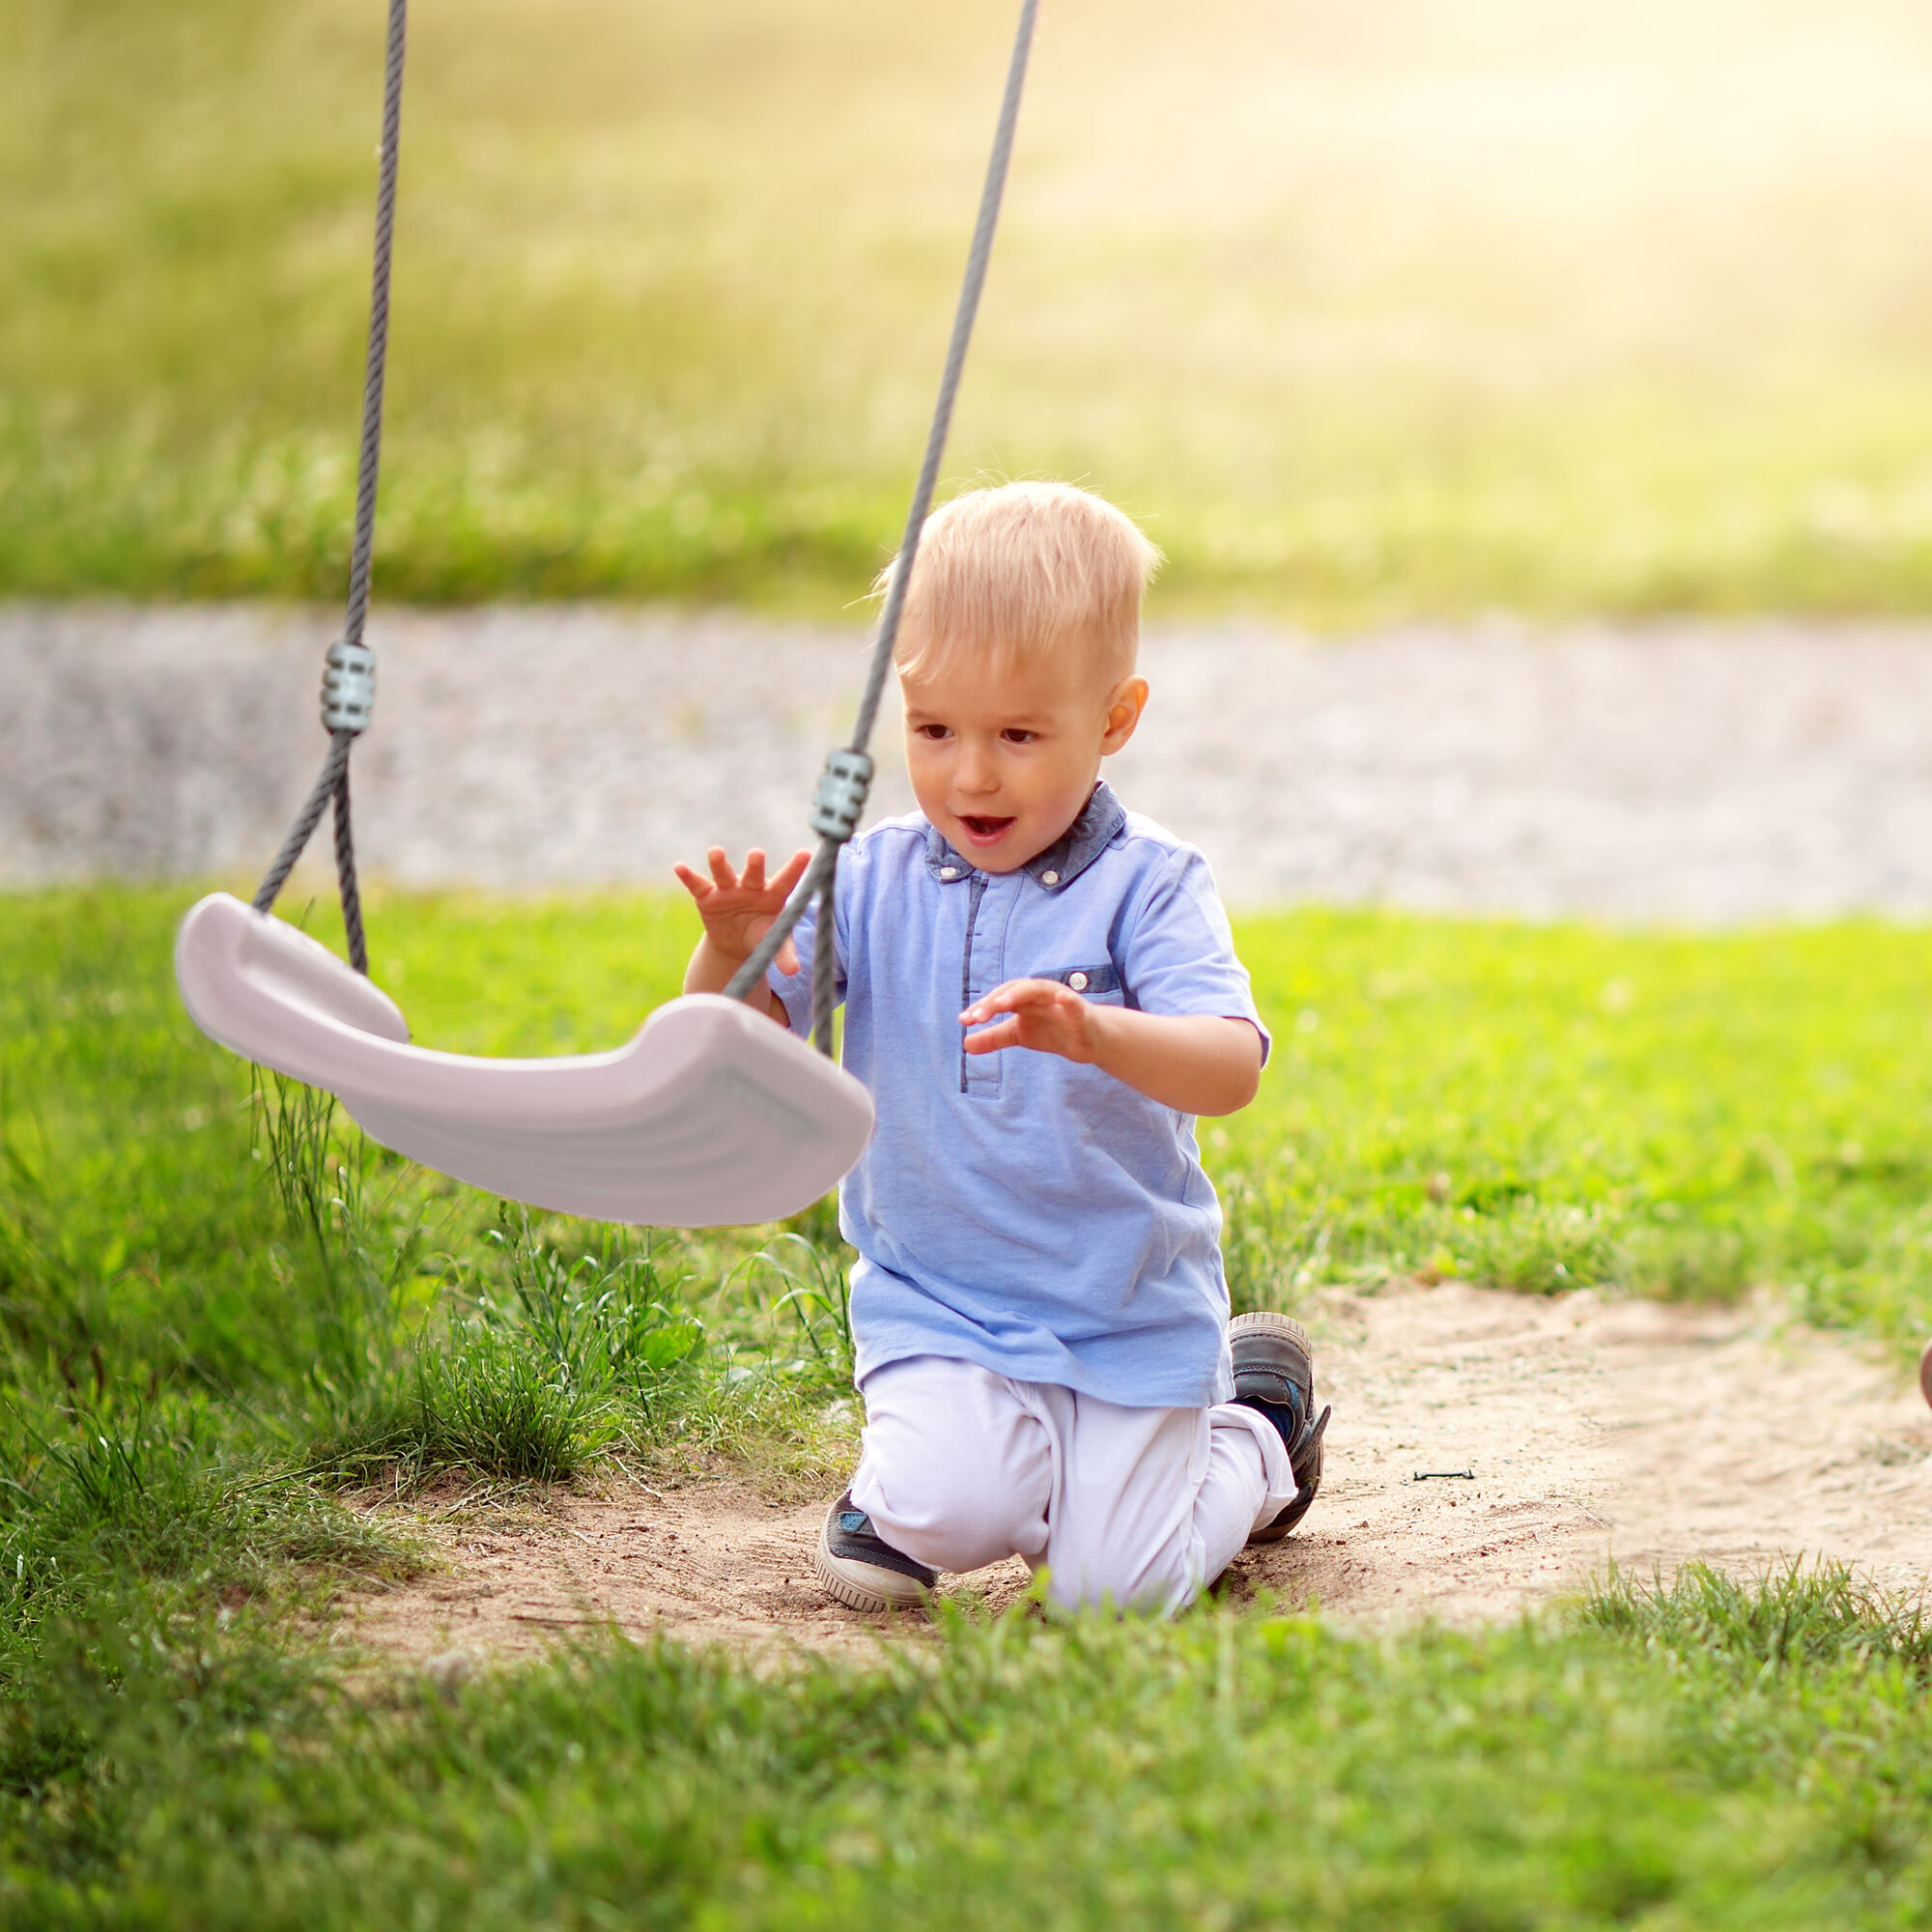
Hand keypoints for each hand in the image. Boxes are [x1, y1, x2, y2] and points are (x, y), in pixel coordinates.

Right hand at [673, 846, 809, 974]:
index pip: (787, 880)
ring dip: (719, 864)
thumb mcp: (773, 943)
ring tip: (715, 852)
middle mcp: (751, 887)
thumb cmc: (762, 935)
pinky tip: (679, 867)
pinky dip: (688, 877)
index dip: (795, 868)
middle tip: (757, 854)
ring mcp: (729, 889)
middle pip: (754, 874)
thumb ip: (784, 954)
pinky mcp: (707, 897)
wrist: (737, 942)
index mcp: (774, 894)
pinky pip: (697, 885)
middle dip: (755, 865)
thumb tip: (794, 971)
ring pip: (723, 874)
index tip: (806, 854)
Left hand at [961, 978, 1100, 1061]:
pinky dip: (1068, 1000)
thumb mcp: (1019, 1035)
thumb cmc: (1053, 1030)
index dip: (983, 1007)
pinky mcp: (1080, 1015)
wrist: (1090, 1040)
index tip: (965, 1020)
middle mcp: (1040, 995)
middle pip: (1015, 991)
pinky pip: (1074, 1005)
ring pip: (1040, 991)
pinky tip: (1062, 997)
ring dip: (1020, 994)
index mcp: (1024, 998)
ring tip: (1002, 1003)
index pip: (1000, 998)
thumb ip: (994, 1037)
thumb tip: (965, 1044)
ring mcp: (1060, 1002)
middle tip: (977, 1016)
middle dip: (995, 1001)